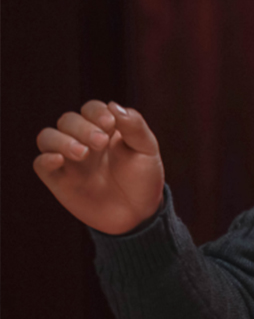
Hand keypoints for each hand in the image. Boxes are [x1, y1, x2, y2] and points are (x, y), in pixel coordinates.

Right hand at [33, 100, 164, 234]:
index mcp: (105, 129)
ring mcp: (69, 161)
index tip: (110, 124)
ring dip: (61, 140)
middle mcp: (83, 141)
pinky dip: (45, 158)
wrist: (139, 213)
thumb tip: (113, 105)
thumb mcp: (147, 149)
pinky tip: (60, 160)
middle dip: (82, 127)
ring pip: (47, 137)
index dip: (96, 112)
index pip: (90, 109)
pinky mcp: (59, 181)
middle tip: (100, 143)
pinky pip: (40, 164)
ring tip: (83, 153)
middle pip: (67, 120)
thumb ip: (134, 126)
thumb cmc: (143, 178)